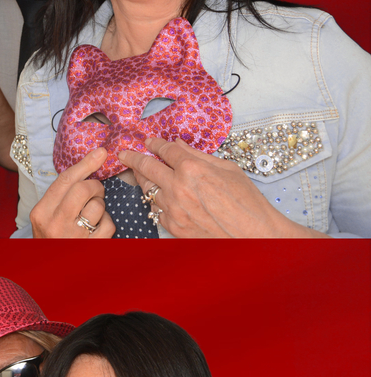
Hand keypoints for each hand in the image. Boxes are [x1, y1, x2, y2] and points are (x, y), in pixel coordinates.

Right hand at [29, 150, 115, 239]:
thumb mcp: (48, 215)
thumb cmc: (53, 237)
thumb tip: (96, 157)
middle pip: (83, 188)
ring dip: (100, 206)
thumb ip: (63, 191)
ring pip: (98, 206)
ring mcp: (73, 237)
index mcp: (41, 212)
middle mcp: (55, 224)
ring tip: (91, 215)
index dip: (86, 163)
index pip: (65, 180)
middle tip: (94, 192)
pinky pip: (108, 224)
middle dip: (95, 186)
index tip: (101, 152)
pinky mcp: (91, 247)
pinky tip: (97, 229)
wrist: (53, 272)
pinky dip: (107, 223)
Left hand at [123, 136, 315, 238]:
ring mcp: (173, 209)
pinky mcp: (173, 226)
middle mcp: (178, 187)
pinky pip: (156, 210)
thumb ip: (198, 156)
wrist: (251, 234)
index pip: (165, 150)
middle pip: (147, 168)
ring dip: (141, 180)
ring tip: (137, 174)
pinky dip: (154, 201)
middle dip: (133, 159)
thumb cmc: (245, 201)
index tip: (148, 141)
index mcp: (192, 168)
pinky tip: (154, 196)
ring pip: (148, 190)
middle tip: (124, 154)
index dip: (155, 144)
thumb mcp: (226, 168)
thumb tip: (180, 146)